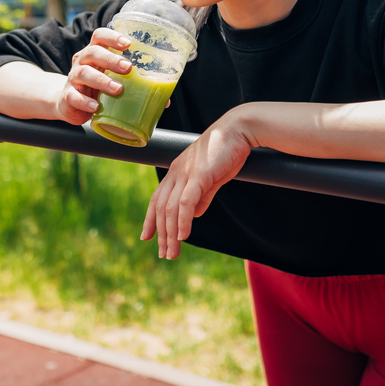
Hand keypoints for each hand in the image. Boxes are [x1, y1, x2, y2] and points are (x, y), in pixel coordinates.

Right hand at [52, 27, 133, 125]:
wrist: (70, 103)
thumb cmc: (97, 88)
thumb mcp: (113, 80)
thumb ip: (136, 86)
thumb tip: (165, 101)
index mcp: (94, 53)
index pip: (99, 36)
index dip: (112, 37)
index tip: (127, 44)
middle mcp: (82, 62)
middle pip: (92, 52)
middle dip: (111, 59)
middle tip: (128, 68)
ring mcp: (73, 79)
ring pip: (83, 73)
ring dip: (101, 80)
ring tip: (117, 89)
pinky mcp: (68, 96)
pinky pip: (74, 96)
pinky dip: (85, 101)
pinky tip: (96, 106)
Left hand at [141, 112, 252, 259]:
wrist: (238, 130)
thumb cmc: (226, 151)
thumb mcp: (210, 177)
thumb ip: (201, 196)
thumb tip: (193, 215)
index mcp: (176, 172)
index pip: (156, 199)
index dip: (150, 219)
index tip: (146, 237)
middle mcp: (175, 172)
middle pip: (161, 208)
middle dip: (161, 234)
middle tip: (165, 254)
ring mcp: (185, 173)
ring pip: (171, 208)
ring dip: (170, 233)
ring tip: (173, 252)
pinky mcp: (199, 175)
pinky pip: (186, 202)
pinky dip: (183, 220)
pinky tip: (183, 235)